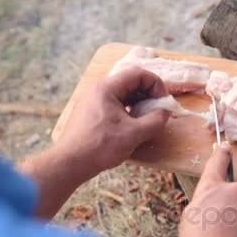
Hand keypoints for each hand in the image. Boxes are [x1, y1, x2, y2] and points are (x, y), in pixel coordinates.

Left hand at [55, 67, 169, 177]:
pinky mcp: (93, 112)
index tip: (163, 102)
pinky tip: (135, 124)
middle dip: (149, 93)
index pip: (138, 74)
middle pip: (131, 81)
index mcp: (107, 88)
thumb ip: (155, 121)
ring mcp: (94, 100)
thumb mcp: (134, 134)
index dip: (156, 84)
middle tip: (159, 109)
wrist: (70, 163)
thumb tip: (166, 113)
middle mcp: (99, 90)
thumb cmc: (100, 146)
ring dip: (140, 102)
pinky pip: (116, 103)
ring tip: (149, 118)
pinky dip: (130, 109)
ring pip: (124, 93)